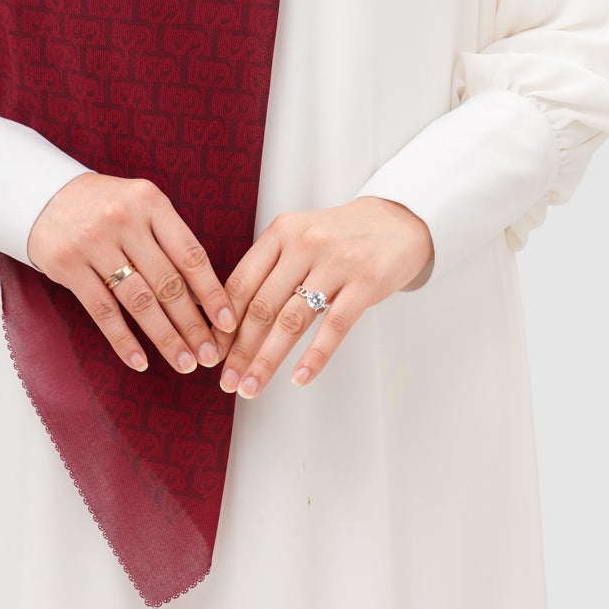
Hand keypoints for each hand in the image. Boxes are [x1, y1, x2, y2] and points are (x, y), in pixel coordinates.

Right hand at [27, 172, 237, 377]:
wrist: (43, 195)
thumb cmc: (105, 207)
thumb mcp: (140, 207)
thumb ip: (168, 242)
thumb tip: (202, 298)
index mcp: (150, 202)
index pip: (190, 254)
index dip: (211, 292)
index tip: (227, 323)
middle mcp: (125, 219)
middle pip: (167, 282)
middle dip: (193, 324)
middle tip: (209, 355)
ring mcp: (94, 242)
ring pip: (139, 301)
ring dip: (165, 337)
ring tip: (183, 363)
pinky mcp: (68, 264)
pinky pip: (102, 310)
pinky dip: (123, 340)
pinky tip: (140, 361)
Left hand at [208, 196, 433, 398]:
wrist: (396, 221)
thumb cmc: (339, 237)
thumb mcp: (299, 238)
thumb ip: (270, 269)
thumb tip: (230, 319)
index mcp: (281, 232)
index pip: (242, 283)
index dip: (223, 323)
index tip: (212, 353)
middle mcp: (304, 243)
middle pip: (262, 306)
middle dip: (240, 350)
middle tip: (227, 381)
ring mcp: (336, 262)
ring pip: (292, 320)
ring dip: (267, 359)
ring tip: (251, 387)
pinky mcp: (366, 281)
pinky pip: (335, 325)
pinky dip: (315, 356)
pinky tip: (299, 377)